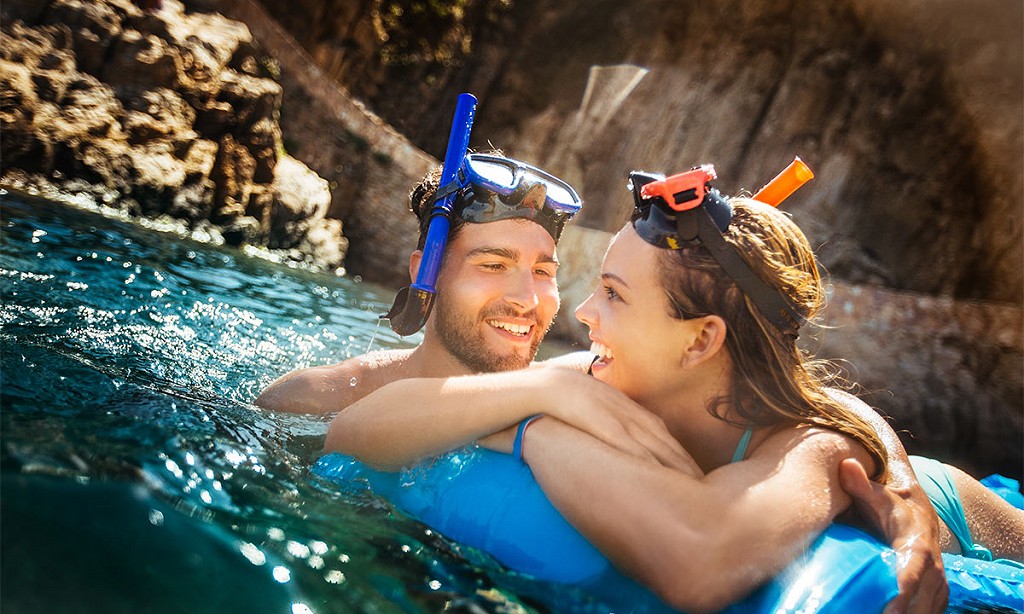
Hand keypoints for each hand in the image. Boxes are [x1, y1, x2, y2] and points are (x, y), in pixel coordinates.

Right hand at [539, 370, 699, 473]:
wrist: (533, 386)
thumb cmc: (552, 399)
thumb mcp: (581, 408)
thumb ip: (595, 420)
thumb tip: (601, 440)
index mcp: (620, 404)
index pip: (657, 429)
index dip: (676, 450)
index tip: (691, 468)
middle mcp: (623, 408)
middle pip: (662, 437)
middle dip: (684, 459)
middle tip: (705, 482)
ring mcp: (614, 415)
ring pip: (652, 441)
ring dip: (674, 462)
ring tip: (694, 484)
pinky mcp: (601, 423)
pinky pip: (628, 444)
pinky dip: (647, 459)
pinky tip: (661, 475)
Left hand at [839, 458, 947, 613]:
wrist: (919, 510)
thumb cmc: (892, 503)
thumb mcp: (878, 493)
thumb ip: (860, 483)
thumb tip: (846, 465)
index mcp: (917, 546)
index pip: (912, 574)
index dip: (901, 593)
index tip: (888, 610)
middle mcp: (933, 570)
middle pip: (919, 603)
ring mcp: (936, 585)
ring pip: (924, 612)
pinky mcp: (935, 595)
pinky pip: (925, 613)